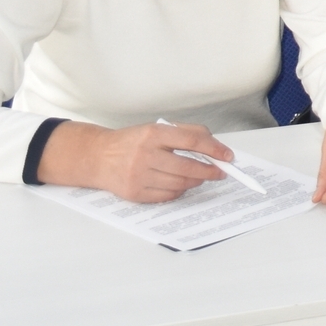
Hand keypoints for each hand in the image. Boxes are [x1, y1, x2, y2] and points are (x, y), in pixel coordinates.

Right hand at [38, 120, 229, 203]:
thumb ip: (186, 132)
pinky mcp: (135, 193)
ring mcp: (139, 176)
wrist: (98, 157)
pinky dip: (179, 192)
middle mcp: (145, 155)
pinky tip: (181, 185)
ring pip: (179, 184)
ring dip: (195, 182)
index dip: (214, 149)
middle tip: (220, 172)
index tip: (228, 156)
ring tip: (201, 177)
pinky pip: (166, 196)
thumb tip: (214, 144)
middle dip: (209, 171)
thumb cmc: (132, 141)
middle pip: (187, 167)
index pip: (192, 141)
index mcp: (153, 134)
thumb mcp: (157, 129)